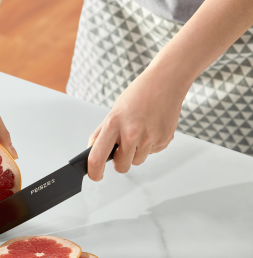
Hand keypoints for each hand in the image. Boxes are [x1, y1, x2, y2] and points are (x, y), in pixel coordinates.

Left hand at [87, 66, 185, 180]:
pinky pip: (151, 153)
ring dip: (136, 152)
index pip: (97, 157)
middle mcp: (132, 133)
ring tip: (139, 131)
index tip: (95, 175)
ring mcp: (150, 138)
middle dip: (120, 161)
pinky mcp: (164, 140)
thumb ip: (102, 133)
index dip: (94, 171)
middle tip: (122, 146)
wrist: (165, 82)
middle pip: (121, 166)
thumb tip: (92, 151)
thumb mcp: (113, 112)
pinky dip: (149, 145)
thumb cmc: (138, 94)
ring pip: (137, 161)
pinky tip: (151, 129)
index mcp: (114, 124)